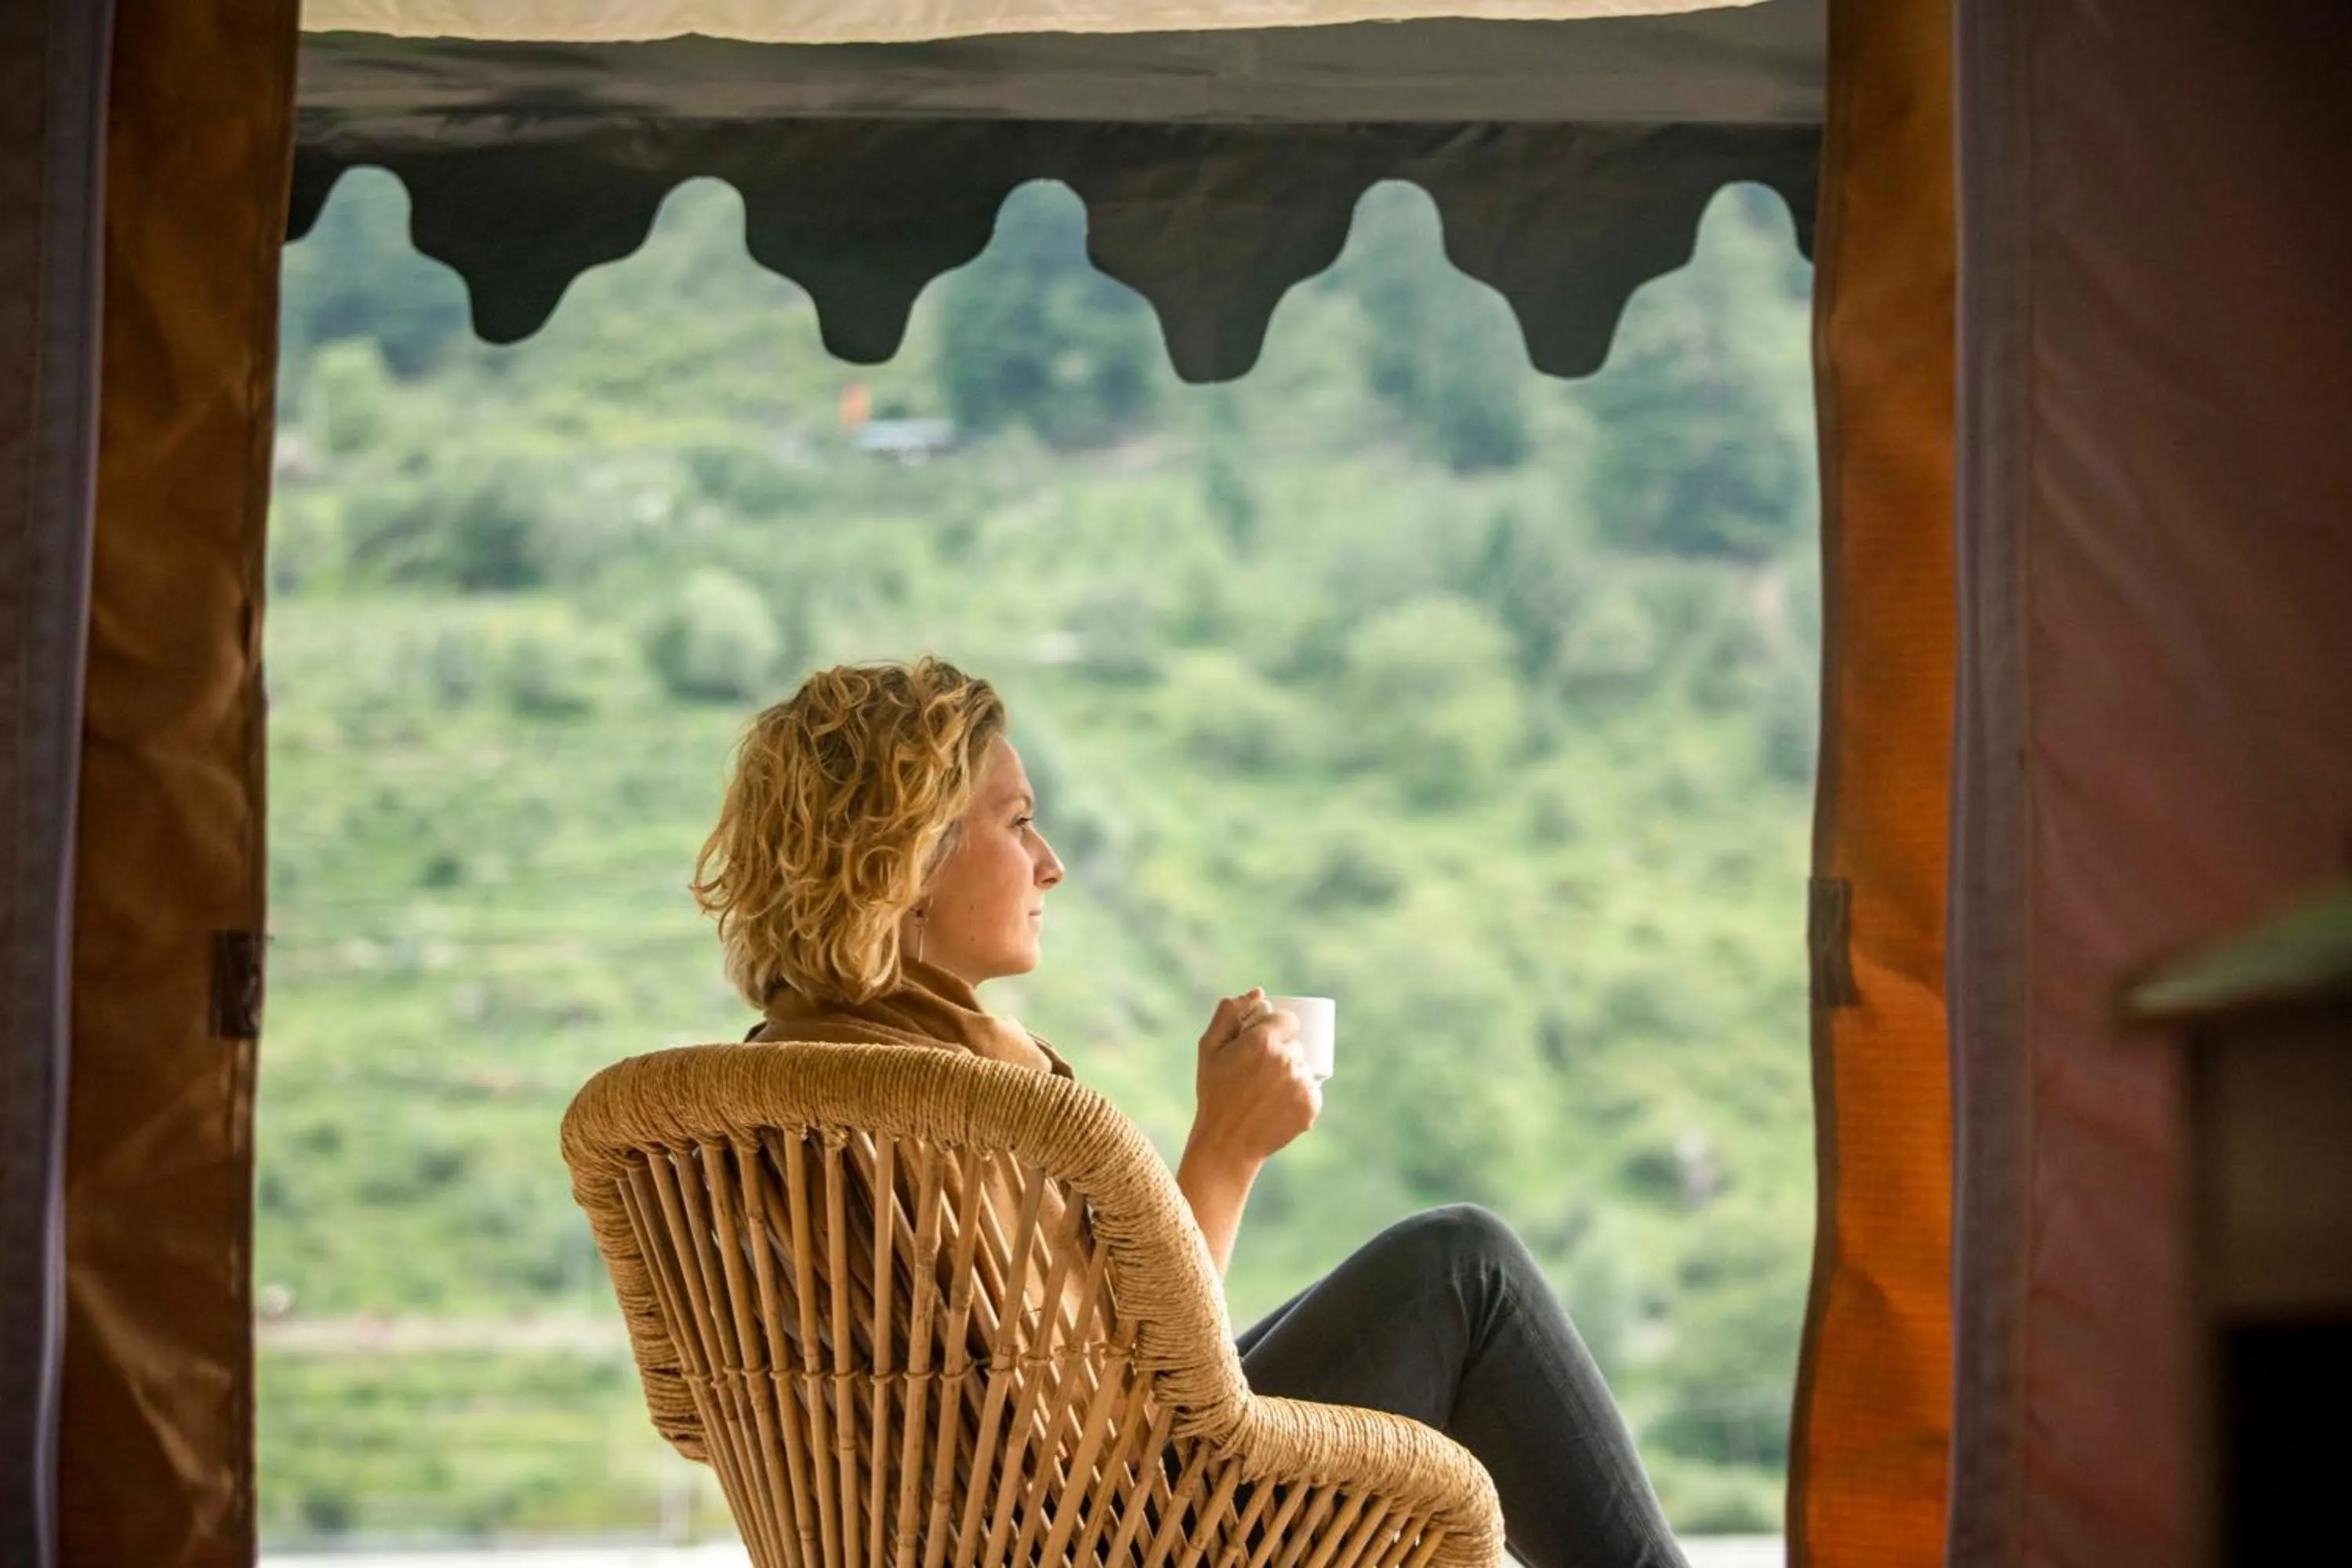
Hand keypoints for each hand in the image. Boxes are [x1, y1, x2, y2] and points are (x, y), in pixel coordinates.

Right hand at [1187, 988, 1321, 1168]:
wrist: (1226, 1142)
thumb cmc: (1214, 1093)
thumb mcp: (1210, 1048)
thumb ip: (1230, 1013)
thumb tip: (1258, 992)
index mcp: (1263, 1041)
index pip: (1288, 1019)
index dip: (1277, 1028)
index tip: (1266, 1040)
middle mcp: (1287, 1060)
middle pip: (1296, 1044)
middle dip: (1282, 1052)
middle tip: (1260, 1072)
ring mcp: (1301, 1085)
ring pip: (1304, 1067)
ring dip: (1292, 1073)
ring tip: (1268, 1091)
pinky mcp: (1311, 1106)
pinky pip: (1312, 1090)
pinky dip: (1300, 1095)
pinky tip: (1279, 1104)